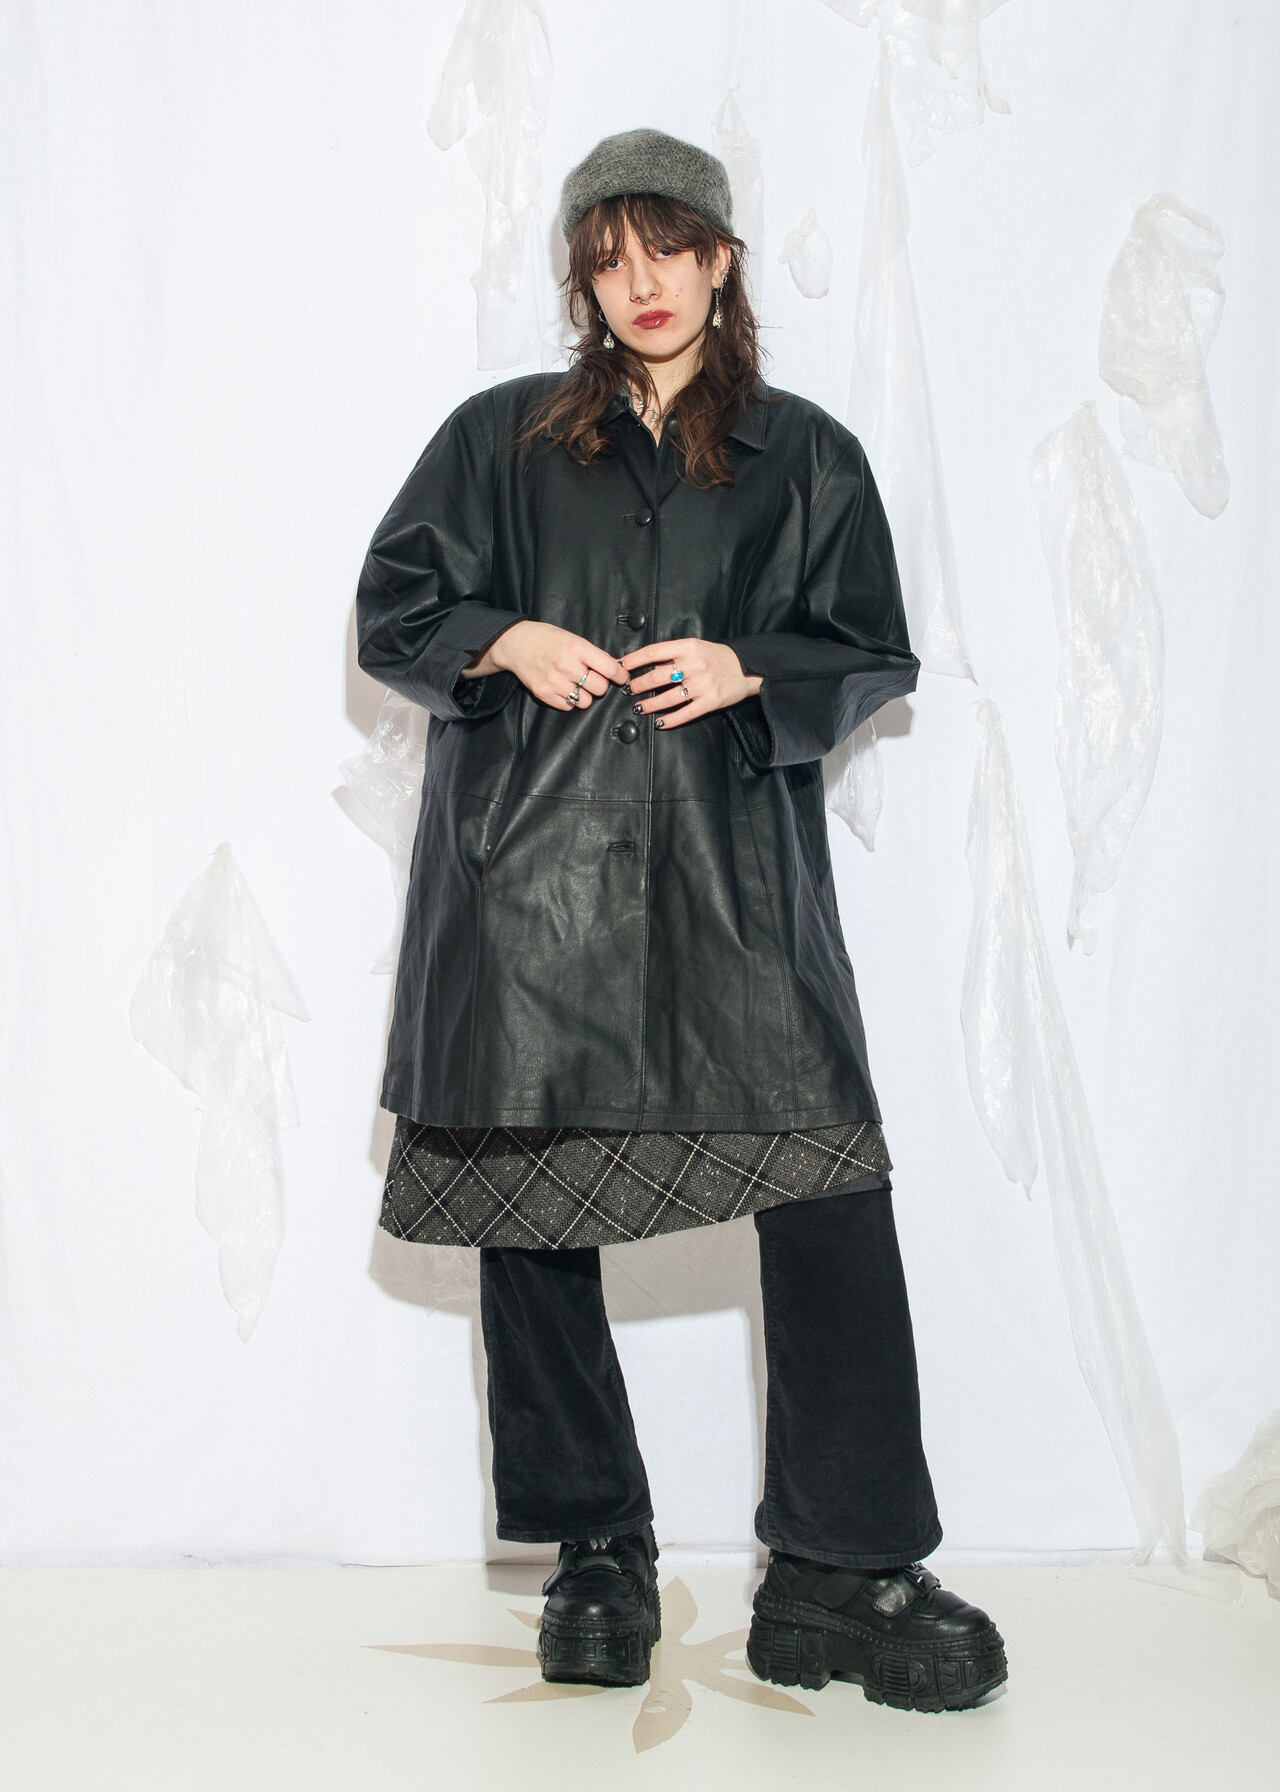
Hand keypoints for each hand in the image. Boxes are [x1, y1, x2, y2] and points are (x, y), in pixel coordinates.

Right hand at [460, 619, 628, 709]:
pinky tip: (563, 689)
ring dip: (585, 695)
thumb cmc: (546, 639)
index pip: (610, 668)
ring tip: (576, 685)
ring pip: (586, 701)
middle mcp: (567, 665)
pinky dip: (570, 701)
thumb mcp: (572, 638)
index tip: (621, 677)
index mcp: (577, 648)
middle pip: (600, 688)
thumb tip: (615, 669)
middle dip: (599, 685)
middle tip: (592, 679)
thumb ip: (591, 654)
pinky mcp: (544, 694)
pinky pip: (569, 706)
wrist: (515, 643)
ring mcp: (555, 681)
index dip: (620, 675)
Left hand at [619, 637, 762, 730]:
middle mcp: (694, 665)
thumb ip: (674, 652)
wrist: (748, 667)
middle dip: (639, 685)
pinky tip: (660, 723)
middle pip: (657, 677)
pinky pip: (685, 713)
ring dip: (650, 705)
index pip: (654, 652)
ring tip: (640, 707)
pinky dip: (670, 720)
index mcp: (689, 647)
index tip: (622, 666)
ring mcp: (703, 685)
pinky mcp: (711, 701)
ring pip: (668, 698)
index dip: (635, 660)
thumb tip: (646, 663)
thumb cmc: (717, 657)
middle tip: (630, 690)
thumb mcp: (696, 646)